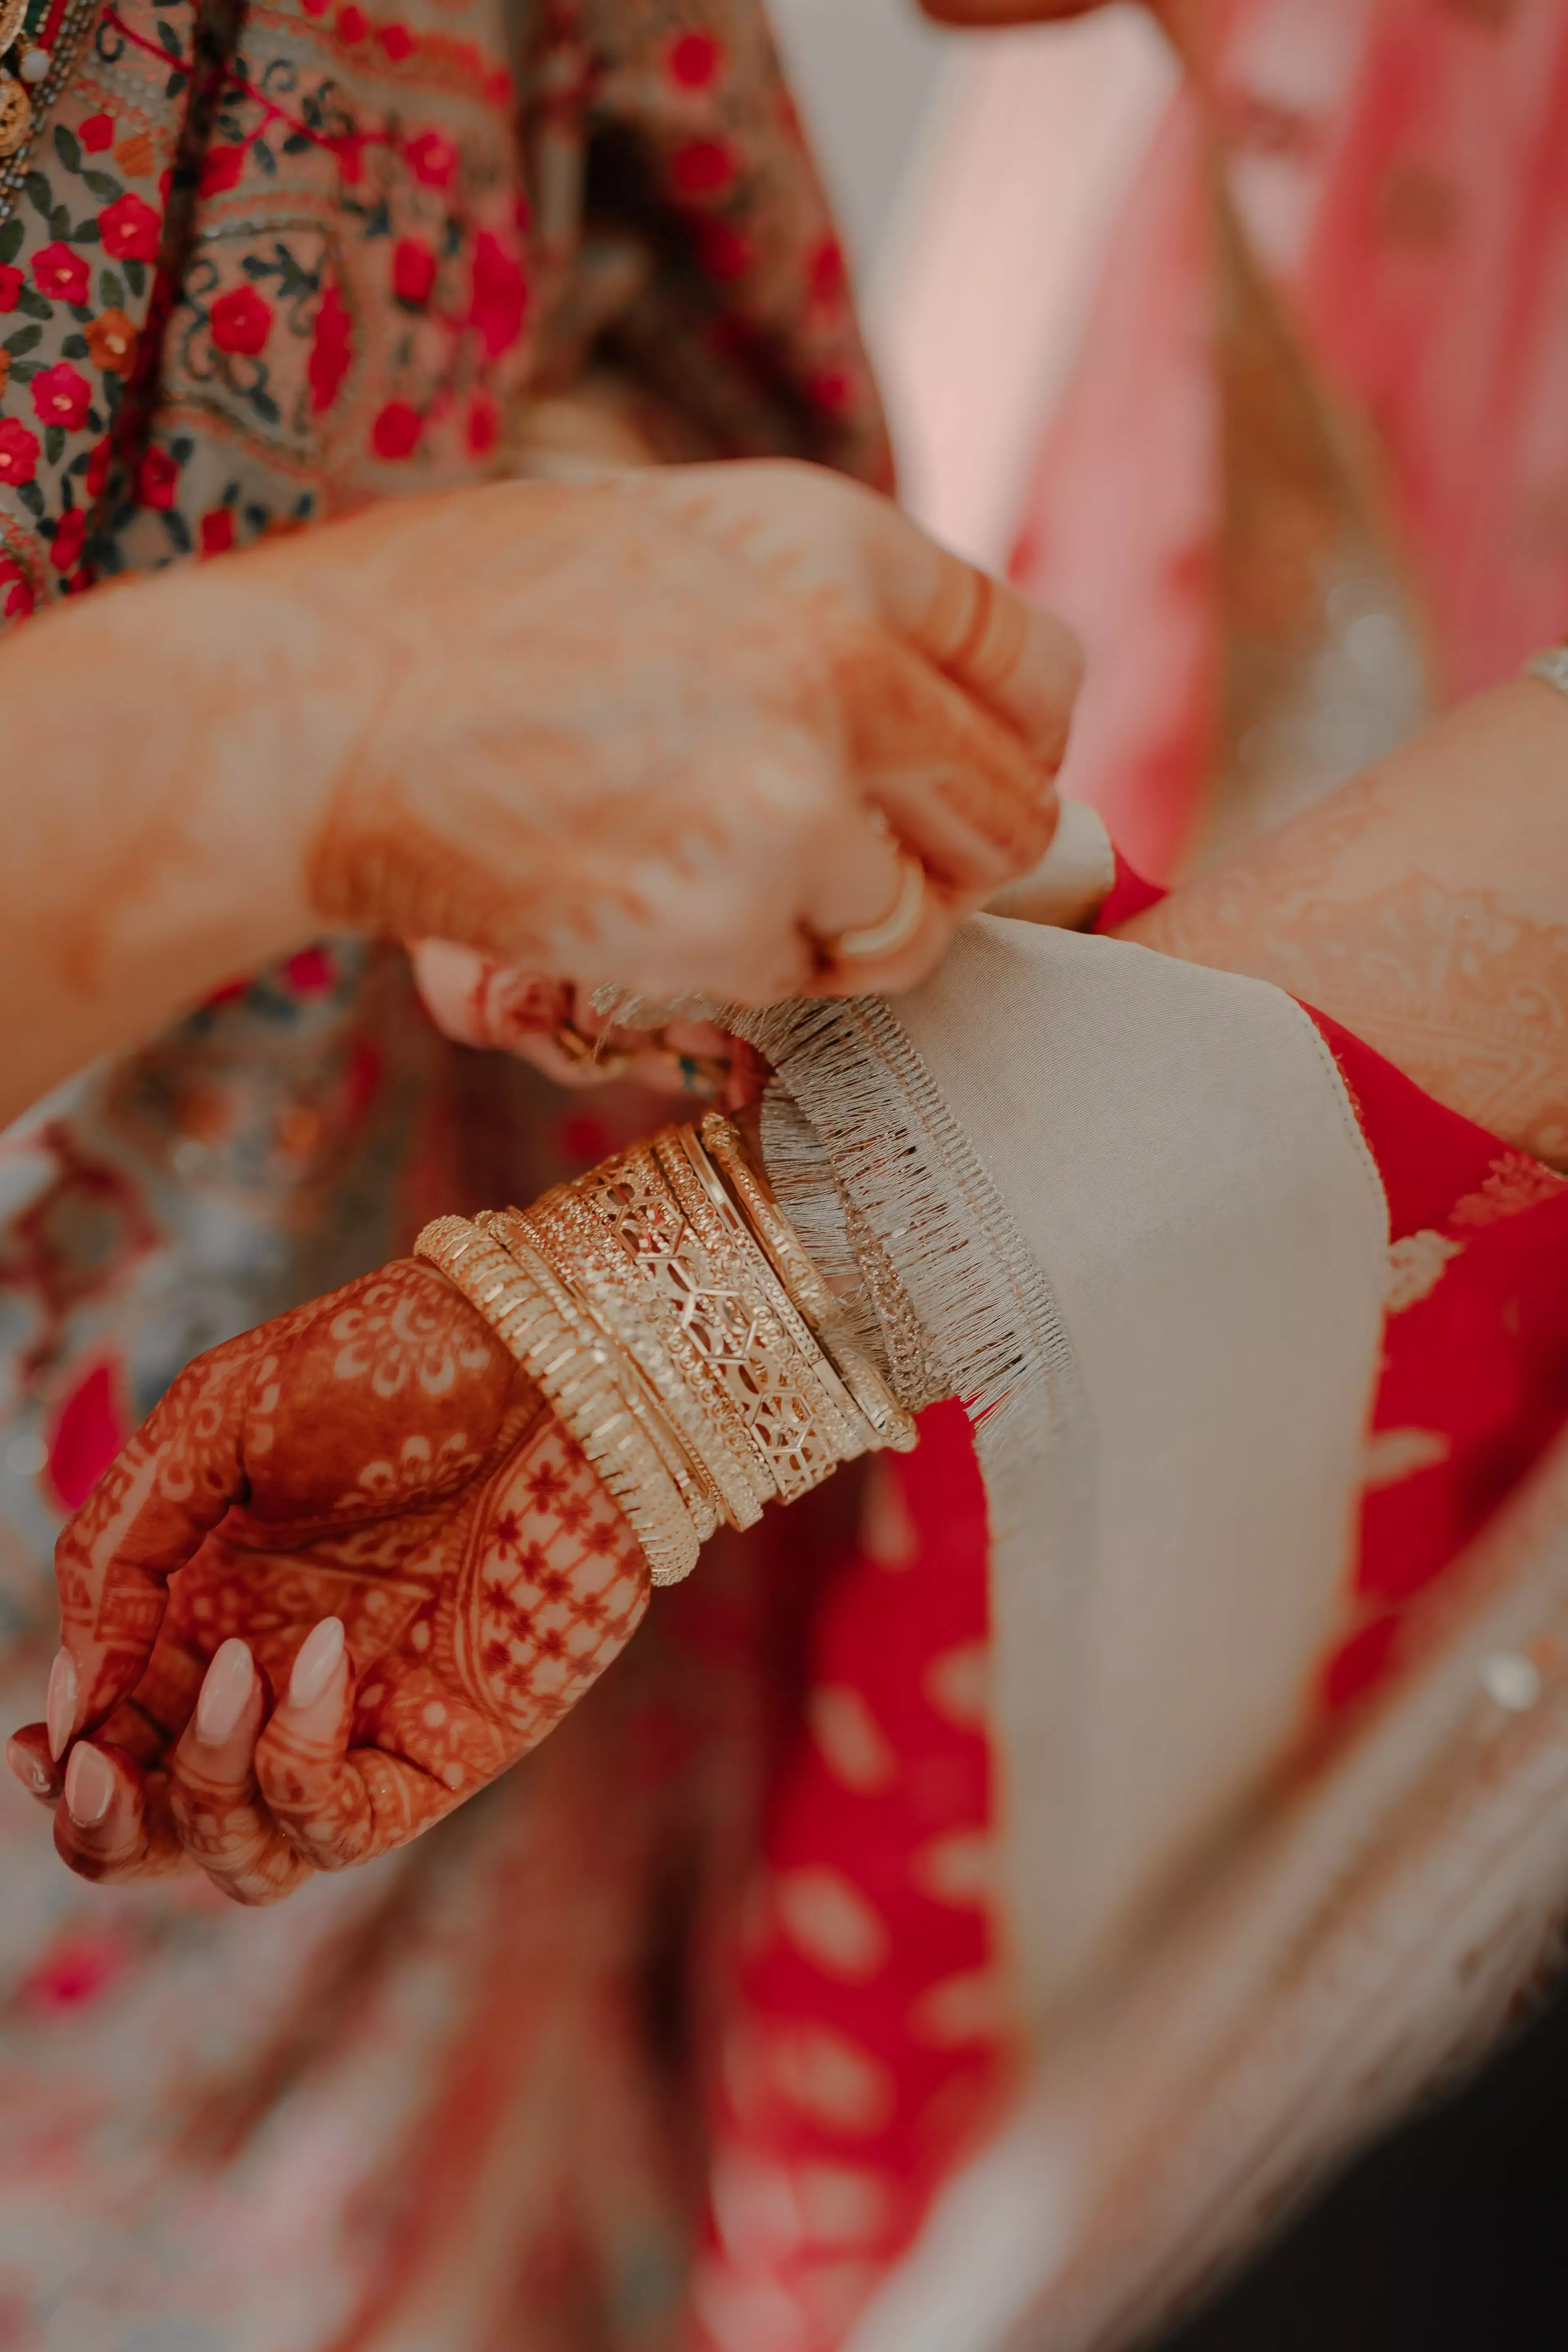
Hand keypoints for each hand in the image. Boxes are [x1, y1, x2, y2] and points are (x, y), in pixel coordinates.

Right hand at [0, 459, 1078, 1123]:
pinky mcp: (734, 919)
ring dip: (844, 926)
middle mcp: (842, 665)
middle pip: (1007, 811)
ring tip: (729, 884)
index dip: (1019, 742)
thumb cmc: (459, 621)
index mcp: (832, 544)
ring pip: (913, 922)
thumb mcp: (668, 541)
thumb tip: (929, 696)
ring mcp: (795, 802)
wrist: (313, 718)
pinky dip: (739, 967)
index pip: (1033, 664)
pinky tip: (644, 902)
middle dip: (950, 857)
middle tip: (872, 870)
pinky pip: (800, 978)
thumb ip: (813, 604)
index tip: (979, 783)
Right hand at [5, 1261, 646, 1903]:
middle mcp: (273, 1687)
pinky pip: (347, 1827)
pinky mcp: (447, 1747)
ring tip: (239, 1667)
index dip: (65, 1768)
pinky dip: (302, 1767)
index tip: (41, 1735)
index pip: (111, 1748)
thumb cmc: (383, 1363)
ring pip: (244, 1860)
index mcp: (205, 1616)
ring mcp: (358, 1725)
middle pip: (160, 1837)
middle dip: (105, 1832)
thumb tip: (86, 1681)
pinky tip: (315, 1657)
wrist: (544, 1357)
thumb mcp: (214, 1418)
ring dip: (205, 1793)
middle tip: (92, 1767)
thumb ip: (124, 1543)